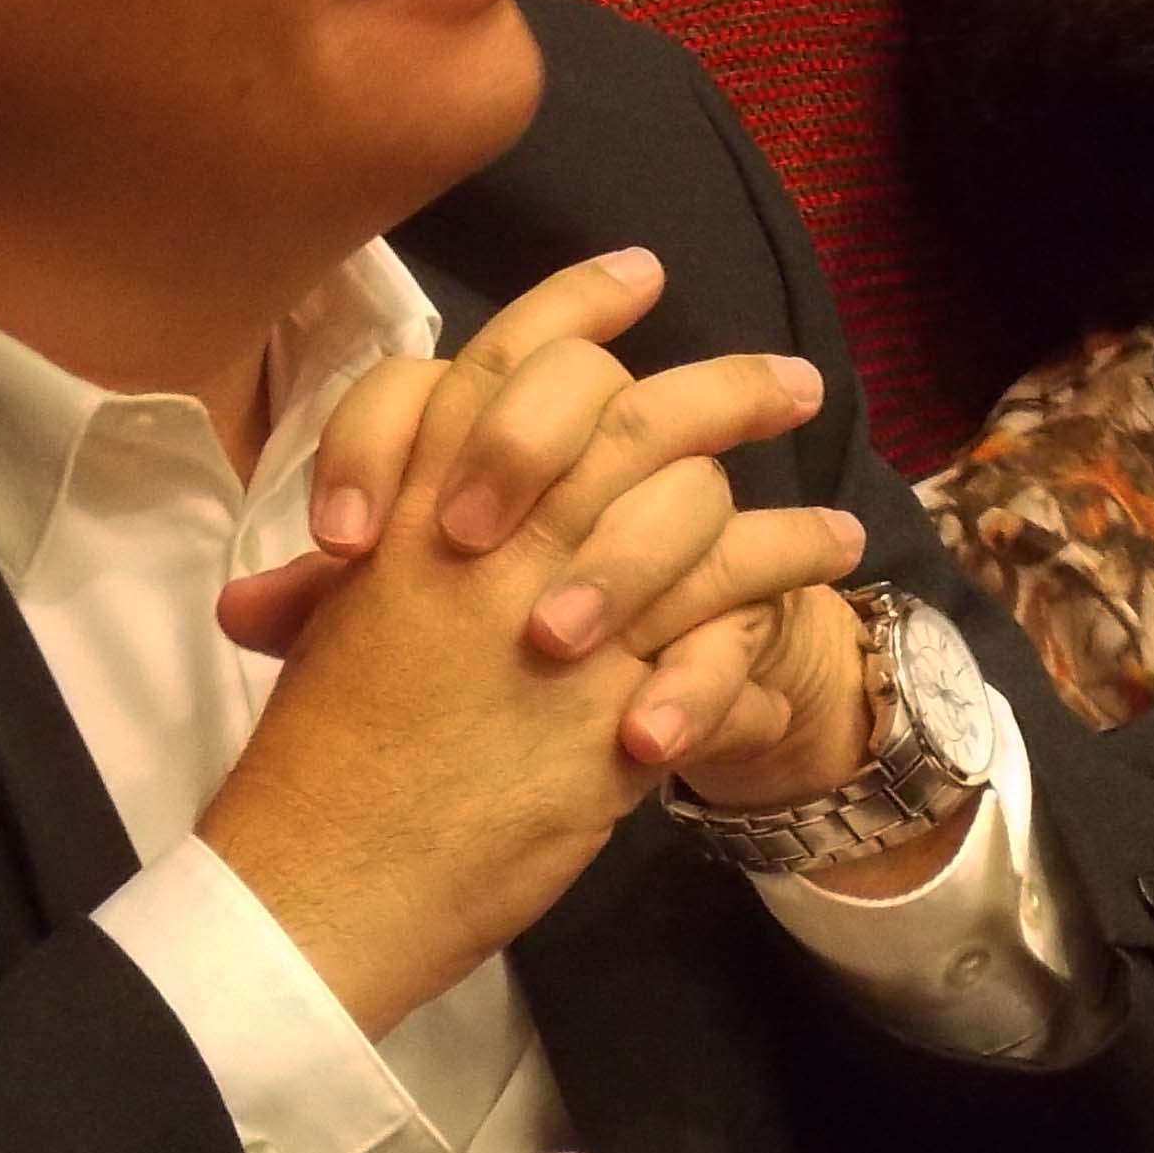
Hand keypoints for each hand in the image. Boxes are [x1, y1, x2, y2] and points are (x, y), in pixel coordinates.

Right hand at [196, 252, 865, 1030]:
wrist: (324, 877)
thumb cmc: (316, 766)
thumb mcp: (332, 639)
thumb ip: (353, 584)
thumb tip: (340, 565)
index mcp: (410, 506)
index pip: (496, 365)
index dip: (573, 307)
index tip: (638, 275)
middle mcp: (489, 536)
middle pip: (622, 413)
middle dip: (719, 384)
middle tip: (791, 377)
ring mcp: (554, 606)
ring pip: (685, 498)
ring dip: (776, 488)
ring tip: (837, 499)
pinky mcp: (610, 686)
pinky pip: (723, 604)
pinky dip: (785, 568)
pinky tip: (832, 554)